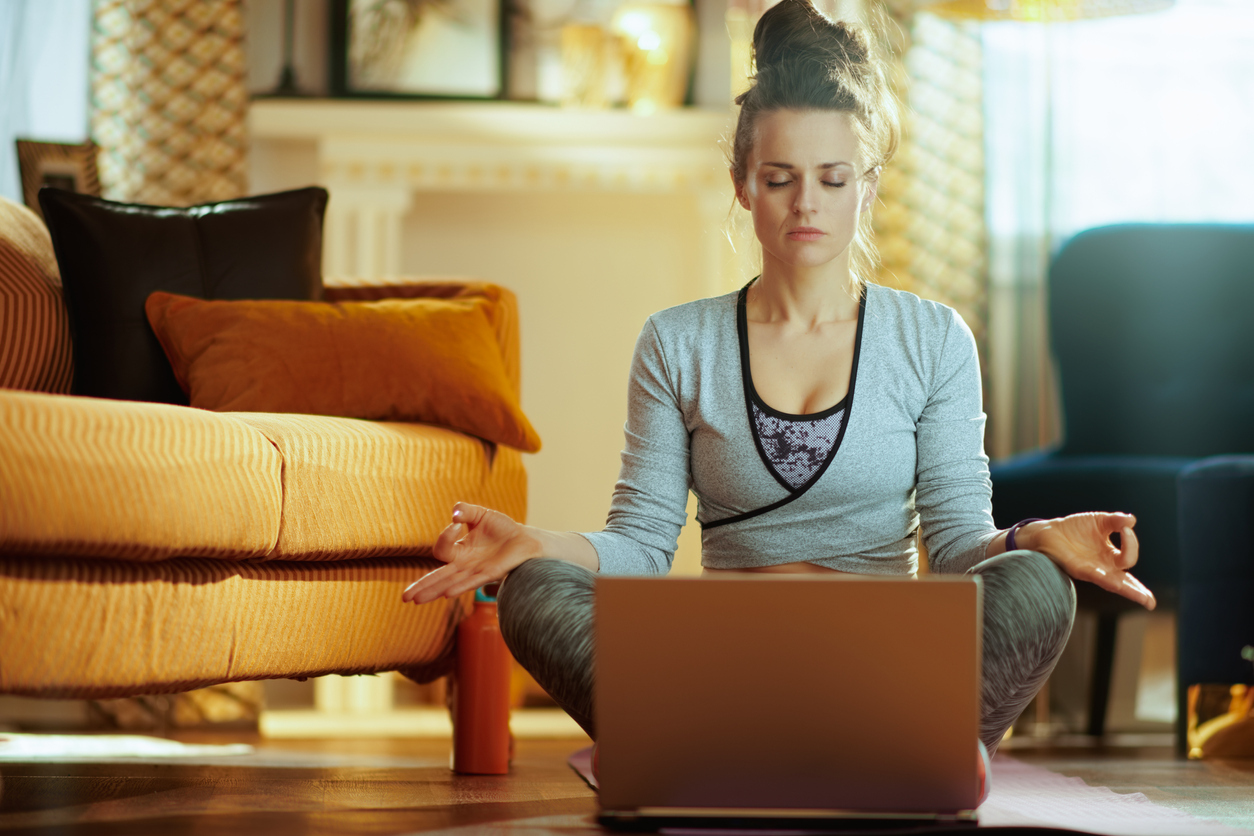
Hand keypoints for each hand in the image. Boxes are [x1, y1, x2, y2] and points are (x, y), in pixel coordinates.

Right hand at [401, 502, 536, 605]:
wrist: (525, 540)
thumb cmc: (502, 529)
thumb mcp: (481, 515)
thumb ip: (466, 511)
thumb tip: (454, 514)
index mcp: (460, 551)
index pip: (442, 549)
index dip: (445, 535)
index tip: (457, 522)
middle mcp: (464, 564)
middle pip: (438, 577)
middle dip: (421, 586)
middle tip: (405, 598)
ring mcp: (475, 571)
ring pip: (449, 583)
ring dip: (433, 590)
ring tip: (416, 600)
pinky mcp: (490, 573)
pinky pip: (471, 581)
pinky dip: (459, 587)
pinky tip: (447, 594)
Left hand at [1023, 512, 1155, 610]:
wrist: (1049, 531)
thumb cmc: (1075, 529)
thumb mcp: (1100, 521)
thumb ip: (1116, 521)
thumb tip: (1131, 520)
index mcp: (1111, 557)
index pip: (1129, 557)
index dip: (1132, 543)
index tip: (1125, 528)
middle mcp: (1104, 567)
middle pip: (1126, 583)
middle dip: (1138, 592)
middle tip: (1151, 603)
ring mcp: (1091, 570)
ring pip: (1113, 584)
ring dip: (1127, 590)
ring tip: (1143, 599)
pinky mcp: (1078, 569)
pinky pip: (1094, 576)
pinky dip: (1106, 579)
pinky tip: (1115, 583)